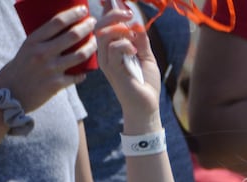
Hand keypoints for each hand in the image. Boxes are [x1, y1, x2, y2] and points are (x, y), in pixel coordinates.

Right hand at [0, 6, 97, 109]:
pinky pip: (77, 76)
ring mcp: (51, 69)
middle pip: (72, 35)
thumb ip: (42, 40)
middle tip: (93, 22)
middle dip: (86, 26)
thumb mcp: (27, 48)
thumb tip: (62, 32)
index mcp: (34, 40)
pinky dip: (83, 73)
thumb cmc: (20, 67)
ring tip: (94, 42)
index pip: (58, 22)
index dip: (73, 14)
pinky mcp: (57, 85)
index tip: (83, 9)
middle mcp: (43, 53)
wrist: (11, 93)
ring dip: (91, 47)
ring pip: (80, 55)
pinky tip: (86, 71)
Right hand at [95, 7, 160, 126]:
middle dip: (114, 14)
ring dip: (119, 29)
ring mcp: (107, 62)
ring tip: (133, 37)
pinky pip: (113, 48)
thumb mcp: (146, 57)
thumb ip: (141, 41)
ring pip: (103, 34)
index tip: (123, 5)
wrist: (146, 107)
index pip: (104, 25)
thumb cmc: (146, 85)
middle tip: (129, 14)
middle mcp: (105, 54)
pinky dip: (125, 44)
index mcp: (112, 50)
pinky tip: (134, 51)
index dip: (109, 10)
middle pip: (100, 25)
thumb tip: (137, 23)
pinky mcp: (112, 70)